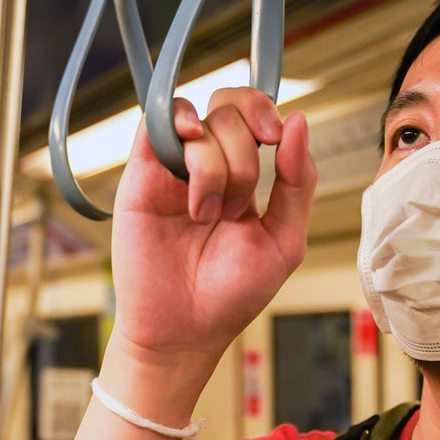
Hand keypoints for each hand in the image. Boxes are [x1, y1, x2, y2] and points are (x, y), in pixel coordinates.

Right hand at [109, 87, 316, 369]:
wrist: (184, 329)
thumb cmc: (232, 294)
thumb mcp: (284, 240)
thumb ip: (297, 182)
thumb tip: (298, 121)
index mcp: (245, 176)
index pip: (255, 115)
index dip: (265, 112)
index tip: (275, 137)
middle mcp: (208, 165)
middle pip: (229, 111)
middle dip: (244, 151)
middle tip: (237, 203)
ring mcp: (174, 169)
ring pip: (199, 120)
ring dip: (214, 165)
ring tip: (206, 214)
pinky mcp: (140, 175)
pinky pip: (156, 124)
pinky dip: (177, 126)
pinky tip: (187, 149)